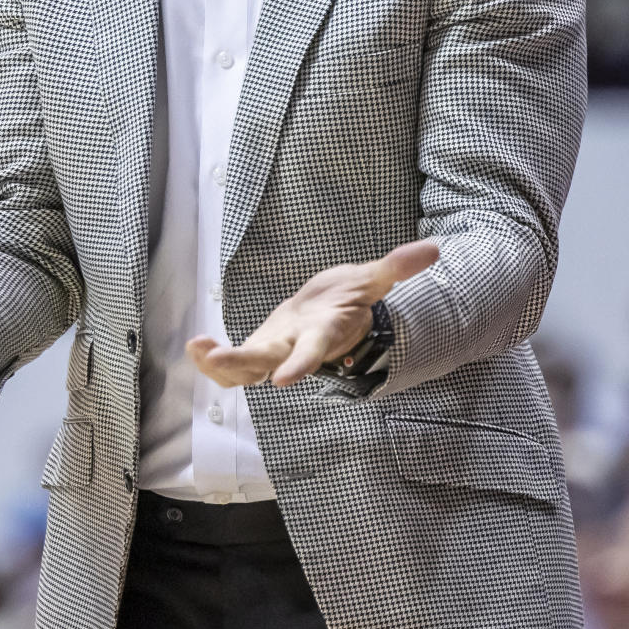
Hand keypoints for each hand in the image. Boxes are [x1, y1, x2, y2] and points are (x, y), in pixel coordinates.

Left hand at [185, 240, 438, 388]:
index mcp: (321, 334)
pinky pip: (232, 364)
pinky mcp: (257, 350)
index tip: (283, 379)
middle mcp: (294, 349)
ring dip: (218, 365)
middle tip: (219, 359)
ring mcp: (272, 353)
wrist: (333, 317)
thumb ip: (396, 267)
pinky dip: (212, 359)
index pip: (312, 351)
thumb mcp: (371, 280)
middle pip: (266, 363)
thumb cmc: (349, 300)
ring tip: (196, 348)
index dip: (300, 364)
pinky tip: (195, 346)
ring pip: (243, 370)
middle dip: (242, 363)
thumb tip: (433, 248)